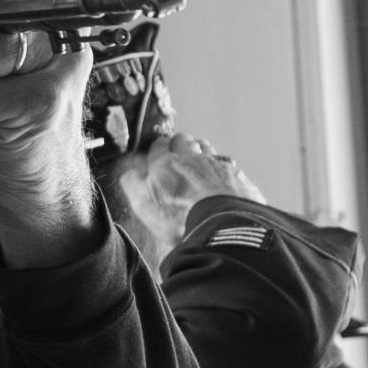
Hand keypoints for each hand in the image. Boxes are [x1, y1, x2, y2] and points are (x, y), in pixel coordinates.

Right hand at [105, 133, 265, 269]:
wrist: (226, 227)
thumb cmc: (182, 219)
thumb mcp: (144, 206)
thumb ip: (133, 184)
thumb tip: (130, 172)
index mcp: (165, 164)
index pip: (159, 146)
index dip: (157, 148)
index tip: (157, 153)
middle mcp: (191, 158)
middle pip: (184, 141)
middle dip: (178, 144)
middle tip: (176, 153)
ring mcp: (216, 165)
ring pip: (206, 148)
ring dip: (200, 150)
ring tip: (197, 161)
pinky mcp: (237, 176)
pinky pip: (225, 164)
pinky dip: (219, 167)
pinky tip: (219, 178)